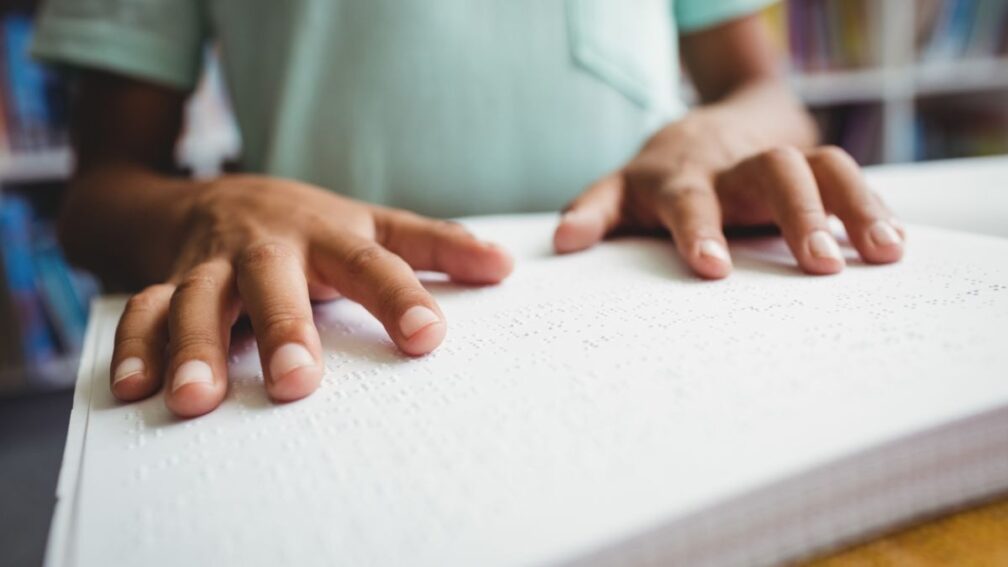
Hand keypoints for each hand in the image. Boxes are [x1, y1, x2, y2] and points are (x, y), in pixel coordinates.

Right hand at [110, 175, 512, 416]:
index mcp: (330, 235)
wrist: (213, 195)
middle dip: (280, 329)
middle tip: (296, 382)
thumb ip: (433, 247)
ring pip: (198, 299)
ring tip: (196, 399)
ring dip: (193, 346)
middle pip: (273, 282)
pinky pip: (145, 310)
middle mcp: (269, 248)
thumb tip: (504, 266)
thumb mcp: (371, 224)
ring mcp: (214, 264)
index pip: (373, 265)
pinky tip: (136, 388)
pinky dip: (135, 346)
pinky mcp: (169, 281)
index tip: (426, 338)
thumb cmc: (307, 223)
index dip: (400, 299)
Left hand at [553, 113, 904, 277]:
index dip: (698, 229)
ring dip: (853, 207)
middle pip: (770, 172)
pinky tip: (894, 245)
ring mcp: (777, 161)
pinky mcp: (813, 166)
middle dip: (796, 215)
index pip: (688, 199)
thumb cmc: (662, 177)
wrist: (714, 127)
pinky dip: (873, 208)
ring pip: (821, 167)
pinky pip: (849, 176)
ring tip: (882, 253)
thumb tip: (562, 244)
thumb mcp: (623, 190)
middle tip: (820, 265)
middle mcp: (733, 165)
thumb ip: (595, 211)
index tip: (712, 267)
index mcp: (680, 177)